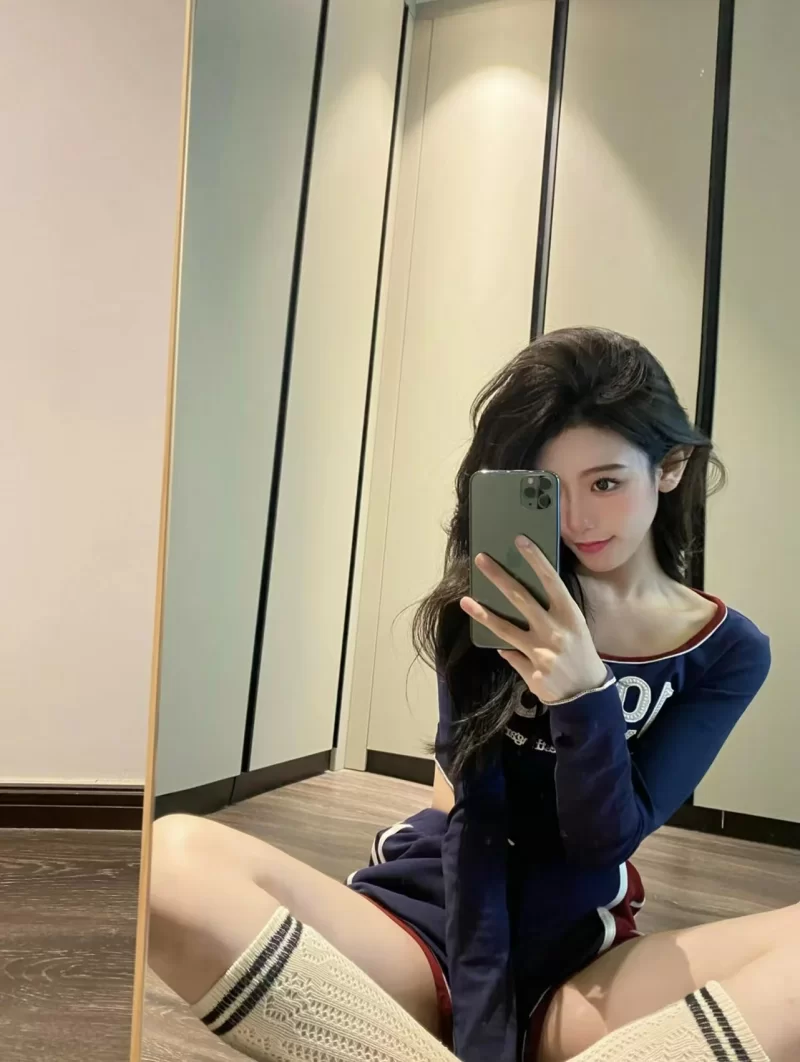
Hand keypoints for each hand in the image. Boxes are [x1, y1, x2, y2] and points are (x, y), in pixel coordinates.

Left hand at [460, 536, 607, 703]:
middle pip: (521, 598)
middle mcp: (556, 630)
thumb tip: (518, 599)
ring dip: (483, 613)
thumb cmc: (579, 651)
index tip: (520, 540)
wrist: (586, 692)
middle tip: (480, 559)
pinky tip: (498, 647)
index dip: (535, 560)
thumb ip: (551, 612)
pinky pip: (510, 655)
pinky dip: (505, 650)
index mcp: (569, 614)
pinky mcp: (533, 671)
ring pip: (506, 628)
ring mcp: (543, 652)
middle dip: (498, 577)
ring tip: (466, 600)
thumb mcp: (573, 626)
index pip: (551, 581)